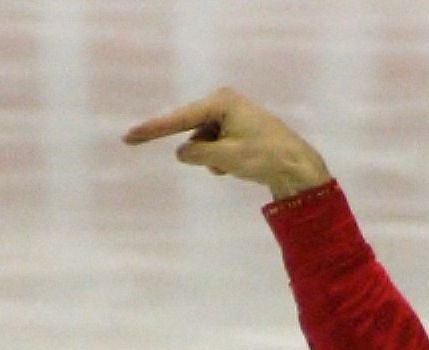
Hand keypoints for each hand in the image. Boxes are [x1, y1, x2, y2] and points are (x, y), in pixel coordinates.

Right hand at [123, 88, 331, 199]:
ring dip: (214, 159)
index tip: (130, 136)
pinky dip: (223, 161)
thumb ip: (198, 154)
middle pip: (194, 131)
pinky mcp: (239, 132)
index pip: (180, 119)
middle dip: (202, 152)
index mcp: (220, 102)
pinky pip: (218, 149)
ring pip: (206, 144)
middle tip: (217, 165)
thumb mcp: (225, 158)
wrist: (298, 167)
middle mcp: (225, 103)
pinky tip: (241, 167)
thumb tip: (182, 152)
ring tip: (236, 167)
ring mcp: (232, 117)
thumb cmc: (264, 157)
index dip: (154, 130)